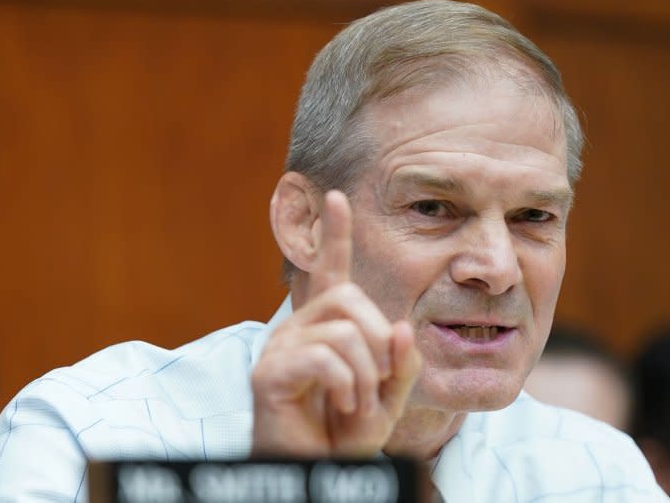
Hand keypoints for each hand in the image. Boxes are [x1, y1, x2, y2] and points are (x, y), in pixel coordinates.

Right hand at [251, 190, 420, 456]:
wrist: (321, 473)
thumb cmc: (346, 434)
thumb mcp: (388, 398)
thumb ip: (401, 363)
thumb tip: (401, 326)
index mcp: (327, 327)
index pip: (330, 271)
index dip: (335, 235)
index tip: (337, 197)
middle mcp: (298, 328)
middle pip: (349, 297)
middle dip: (378, 340)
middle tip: (377, 381)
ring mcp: (280, 348)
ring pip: (342, 329)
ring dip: (366, 371)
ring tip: (356, 401)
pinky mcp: (268, 373)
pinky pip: (324, 357)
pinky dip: (347, 385)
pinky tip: (342, 405)